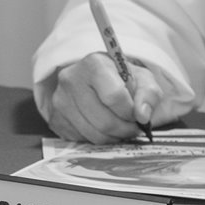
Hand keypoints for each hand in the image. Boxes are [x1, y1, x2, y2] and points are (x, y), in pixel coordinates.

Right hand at [44, 54, 167, 143]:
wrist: (96, 80)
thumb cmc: (121, 78)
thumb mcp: (142, 78)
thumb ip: (149, 94)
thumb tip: (143, 116)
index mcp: (94, 64)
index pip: (114, 96)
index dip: (130, 111)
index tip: (138, 115)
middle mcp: (71, 80)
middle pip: (104, 120)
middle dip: (125, 129)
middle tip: (134, 128)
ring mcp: (60, 101)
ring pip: (93, 134)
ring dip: (114, 137)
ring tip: (122, 128)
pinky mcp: (55, 118)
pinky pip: (81, 139)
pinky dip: (98, 139)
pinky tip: (104, 128)